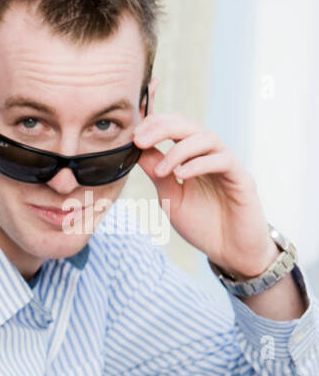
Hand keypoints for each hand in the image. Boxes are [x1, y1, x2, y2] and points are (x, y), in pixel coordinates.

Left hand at [135, 113, 274, 276]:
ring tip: (161, 171)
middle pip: (189, 125)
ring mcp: (228, 165)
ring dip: (179, 150)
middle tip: (140, 140)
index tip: (133, 135)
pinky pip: (223, 161)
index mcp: (192, 158)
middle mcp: (210, 156)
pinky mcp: (242, 179)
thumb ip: (157, 174)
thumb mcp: (171, 197)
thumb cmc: (202, 224)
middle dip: (162, 128)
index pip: (175, 127)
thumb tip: (137, 151)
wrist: (230, 250)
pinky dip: (199, 164)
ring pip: (207, 138)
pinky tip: (181, 175)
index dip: (154, 125)